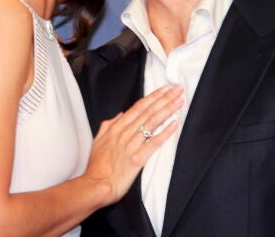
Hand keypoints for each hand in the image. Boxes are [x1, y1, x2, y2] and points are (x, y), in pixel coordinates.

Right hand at [83, 85, 183, 203]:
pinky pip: (154, 143)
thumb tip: (119, 115)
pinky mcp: (138, 159)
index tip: (165, 89)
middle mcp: (125, 133)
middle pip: (148, 111)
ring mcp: (132, 145)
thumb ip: (108, 125)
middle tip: (177, 90)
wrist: (95, 185)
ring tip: (179, 102)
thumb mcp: (98, 141)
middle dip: (164, 98)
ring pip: (152, 122)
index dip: (153, 96)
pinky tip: (174, 125)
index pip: (139, 107)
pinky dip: (165, 133)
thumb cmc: (97, 167)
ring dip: (167, 110)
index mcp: (116, 128)